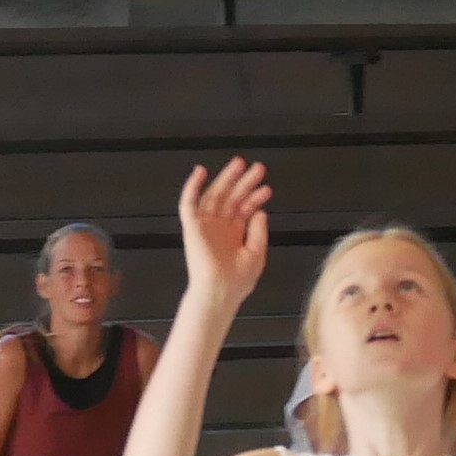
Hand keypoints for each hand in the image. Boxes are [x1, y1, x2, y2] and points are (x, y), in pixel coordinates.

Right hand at [178, 158, 269, 311]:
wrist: (220, 292)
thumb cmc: (237, 281)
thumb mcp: (256, 253)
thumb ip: (258, 231)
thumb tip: (260, 211)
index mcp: (233, 234)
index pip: (244, 209)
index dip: (255, 197)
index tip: (266, 188)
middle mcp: (218, 227)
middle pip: (231, 198)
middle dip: (244, 182)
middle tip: (257, 167)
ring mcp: (205, 226)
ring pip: (215, 195)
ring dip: (226, 179)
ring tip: (240, 164)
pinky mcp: (192, 227)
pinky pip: (188, 203)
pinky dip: (192, 187)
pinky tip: (200, 172)